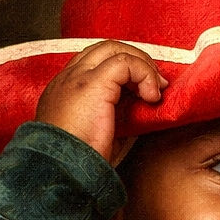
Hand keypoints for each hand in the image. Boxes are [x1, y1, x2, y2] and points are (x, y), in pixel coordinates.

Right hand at [35, 40, 166, 162]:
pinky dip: (144, 74)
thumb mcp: (101, 134)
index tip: (143, 91)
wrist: (63, 170)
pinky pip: (125, 62)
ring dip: (142, 65)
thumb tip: (143, 109)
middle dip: (136, 61)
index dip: (125, 70)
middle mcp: (69, 78)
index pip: (96, 62)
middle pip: (106, 49)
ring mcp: (78, 77)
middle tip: (156, 85)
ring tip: (155, 90)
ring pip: (114, 49)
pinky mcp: (93, 83)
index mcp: (66, 90)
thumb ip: (116, 116)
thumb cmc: (81, 161)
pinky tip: (151, 97)